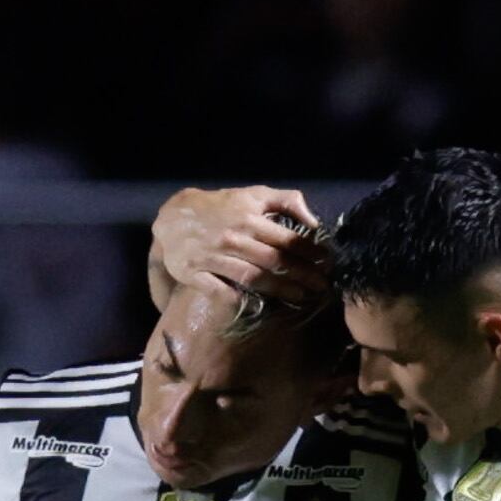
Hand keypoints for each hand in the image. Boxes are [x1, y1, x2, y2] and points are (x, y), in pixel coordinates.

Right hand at [152, 186, 326, 305]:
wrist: (174, 217)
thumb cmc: (220, 206)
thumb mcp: (252, 194)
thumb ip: (286, 201)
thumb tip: (314, 221)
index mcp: (248, 218)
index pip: (286, 238)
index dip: (310, 252)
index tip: (326, 262)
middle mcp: (233, 239)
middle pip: (274, 261)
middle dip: (302, 274)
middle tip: (322, 286)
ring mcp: (214, 258)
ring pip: (252, 278)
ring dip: (279, 289)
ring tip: (301, 297)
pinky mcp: (196, 274)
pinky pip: (220, 291)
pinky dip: (239, 299)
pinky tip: (258, 306)